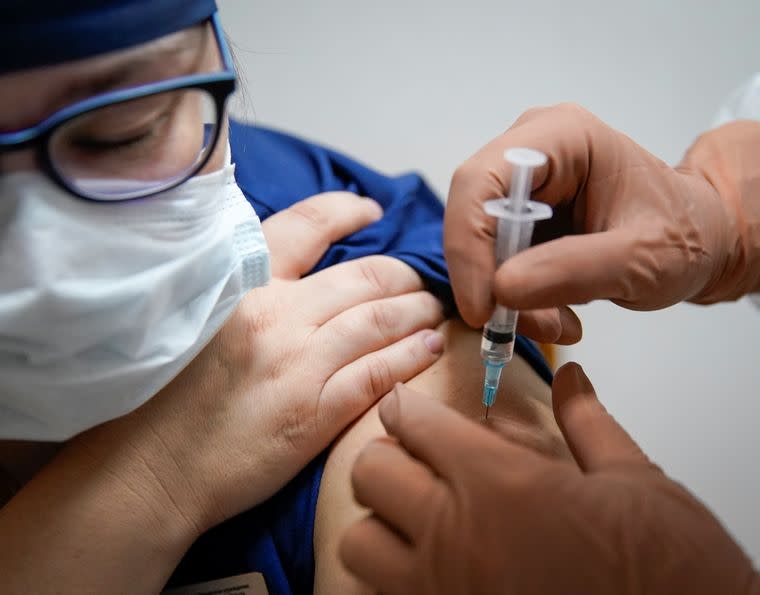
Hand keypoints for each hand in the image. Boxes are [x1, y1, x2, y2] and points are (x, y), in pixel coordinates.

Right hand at [75, 192, 445, 535]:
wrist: (154, 467)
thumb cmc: (172, 395)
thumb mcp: (199, 318)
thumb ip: (250, 288)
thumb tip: (305, 269)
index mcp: (242, 284)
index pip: (306, 224)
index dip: (347, 210)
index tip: (372, 212)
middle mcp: (275, 315)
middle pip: (365, 275)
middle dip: (404, 274)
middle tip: (419, 280)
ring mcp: (298, 363)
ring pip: (381, 319)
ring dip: (418, 311)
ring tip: (432, 311)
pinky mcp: (315, 412)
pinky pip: (380, 372)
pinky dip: (414, 355)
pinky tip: (430, 347)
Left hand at [340, 365, 759, 594]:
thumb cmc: (670, 567)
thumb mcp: (635, 480)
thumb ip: (589, 422)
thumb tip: (572, 378)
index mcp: (502, 482)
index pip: (414, 423)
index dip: (407, 408)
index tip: (410, 409)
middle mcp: (458, 535)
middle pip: (371, 471)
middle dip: (388, 456)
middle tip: (417, 461)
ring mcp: (444, 590)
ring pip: (360, 541)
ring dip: (379, 523)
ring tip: (414, 521)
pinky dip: (390, 577)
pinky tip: (425, 569)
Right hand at [446, 105, 759, 327]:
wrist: (699, 238)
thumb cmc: (683, 236)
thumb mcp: (642, 260)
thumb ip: (575, 270)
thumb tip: (501, 288)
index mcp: (562, 137)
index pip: (481, 181)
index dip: (469, 245)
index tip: (482, 308)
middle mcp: (530, 150)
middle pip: (471, 214)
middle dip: (489, 279)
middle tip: (523, 326)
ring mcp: (521, 183)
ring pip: (478, 245)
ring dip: (505, 297)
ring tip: (558, 324)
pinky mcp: (520, 215)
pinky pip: (494, 260)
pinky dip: (515, 297)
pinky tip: (556, 314)